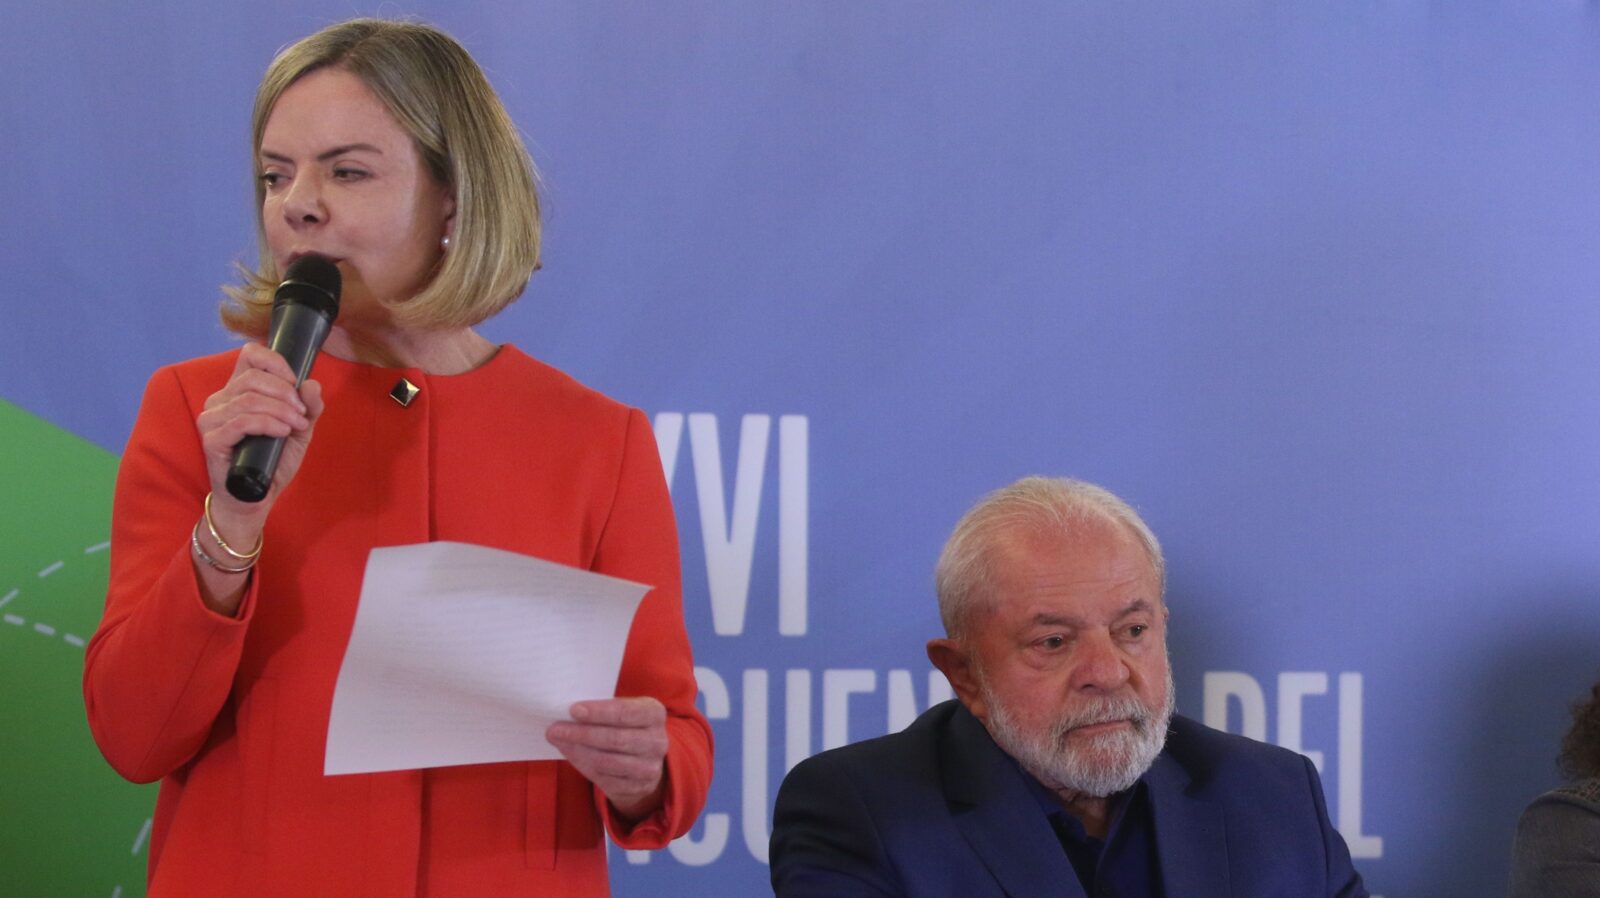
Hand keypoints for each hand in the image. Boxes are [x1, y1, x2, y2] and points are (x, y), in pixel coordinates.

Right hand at [197, 342, 324, 520]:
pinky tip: (282, 433)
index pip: (250, 355)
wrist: (256, 497)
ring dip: (280, 411)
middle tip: (301, 413)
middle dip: (285, 393)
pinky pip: (241, 421)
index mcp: (239, 390)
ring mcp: (212, 419)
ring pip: (248, 399)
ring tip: (295, 426)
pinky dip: (268, 423)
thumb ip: (308, 407)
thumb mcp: (299, 430)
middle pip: (253, 377)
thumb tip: (312, 384)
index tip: (295, 383)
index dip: (276, 363)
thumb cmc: (274, 461)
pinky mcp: (212, 439)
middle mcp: (221, 399)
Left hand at [546, 697, 668, 821]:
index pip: (626, 712)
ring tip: (559, 741)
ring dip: (578, 751)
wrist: (644, 759)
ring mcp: (649, 767)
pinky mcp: (638, 787)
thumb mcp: (624, 711)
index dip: (599, 712)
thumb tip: (567, 712)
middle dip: (582, 734)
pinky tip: (570, 754)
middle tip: (555, 729)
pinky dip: (583, 766)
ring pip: (607, 761)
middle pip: (615, 739)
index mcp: (654, 714)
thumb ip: (603, 710)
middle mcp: (657, 741)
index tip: (573, 710)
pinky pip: (604, 779)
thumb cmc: (626, 726)